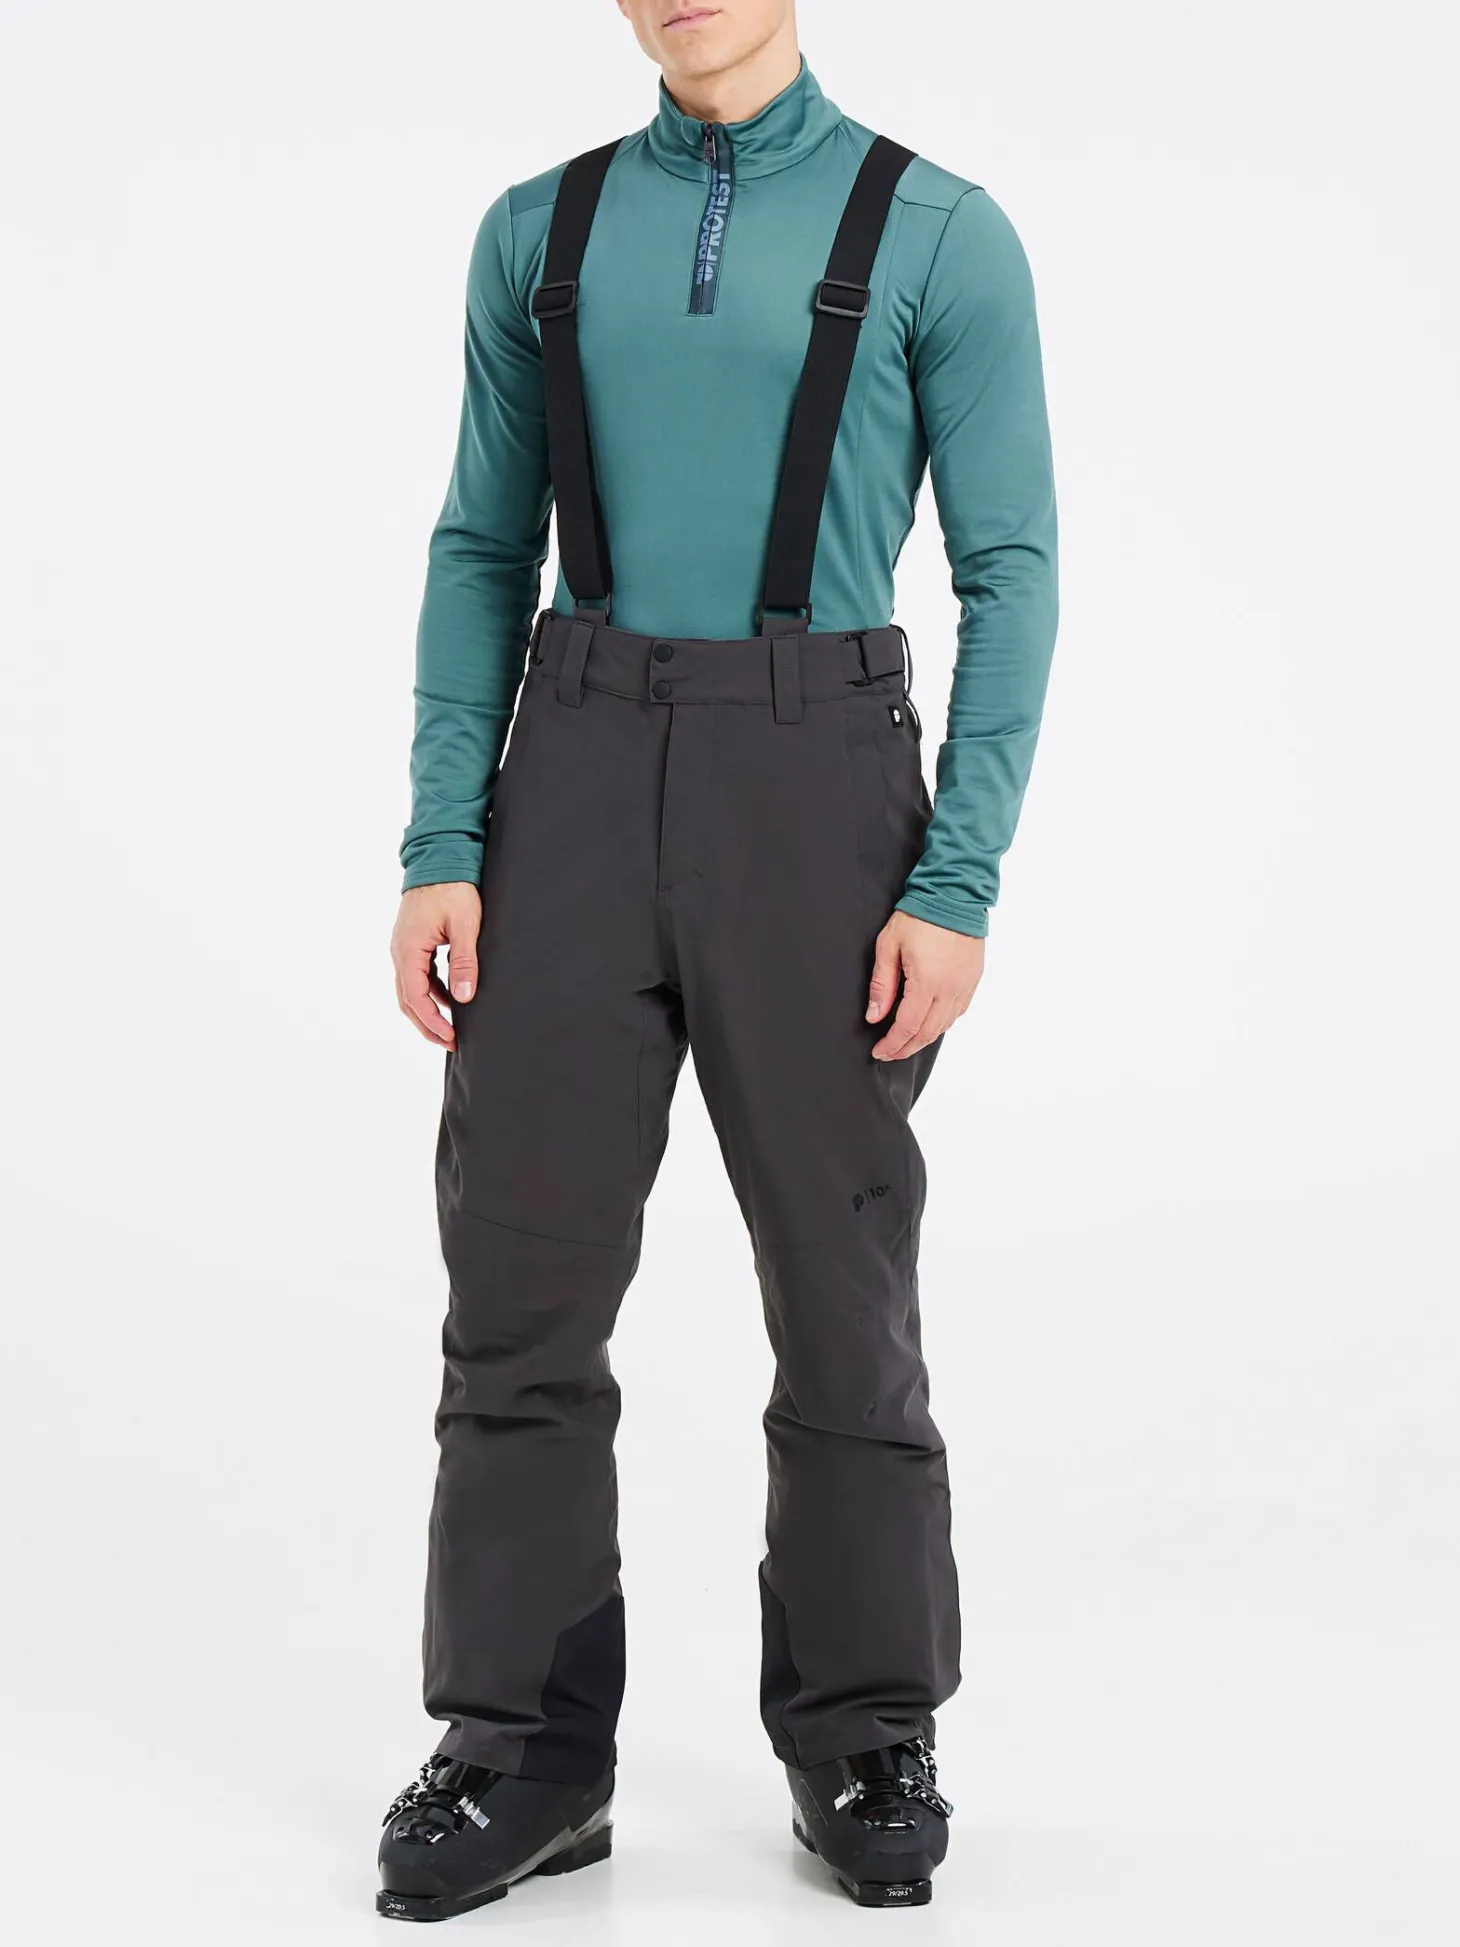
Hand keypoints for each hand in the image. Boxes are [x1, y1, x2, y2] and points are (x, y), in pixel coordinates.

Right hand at [391, 882, 481, 1048]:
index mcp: (408, 949)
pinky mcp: (413, 942)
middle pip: (407, 999)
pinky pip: (419, 974)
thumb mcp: (464, 926)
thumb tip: (463, 998)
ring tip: (450, 1028)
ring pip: (411, 989)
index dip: (432, 1022)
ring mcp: (404, 947)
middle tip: (450, 1043)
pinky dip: (432, 991)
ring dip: (428, 1010)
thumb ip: (463, 962)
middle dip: (427, 1024)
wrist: (440, 856)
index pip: (415, 997)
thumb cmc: (453, 888)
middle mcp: (400, 951)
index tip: (451, 1038)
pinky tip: (451, 999)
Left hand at [866, 911, 984, 1060]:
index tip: (879, 1052)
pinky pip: (958, 1011)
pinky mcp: (973, 979)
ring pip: (944, 1025)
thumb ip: (881, 984)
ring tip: (906, 1042)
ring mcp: (965, 985)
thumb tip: (875, 1016)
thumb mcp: (888, 946)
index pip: (908, 1027)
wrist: (954, 894)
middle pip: (927, 1033)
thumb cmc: (919, 915)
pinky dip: (941, 1023)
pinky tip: (929, 1023)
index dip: (892, 1044)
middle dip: (906, 1048)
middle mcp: (950, 989)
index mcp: (927, 982)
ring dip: (924, 1039)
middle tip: (890, 1053)